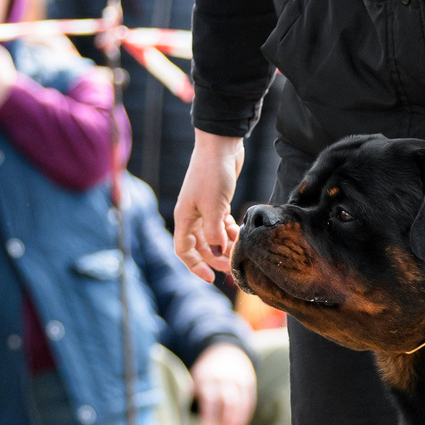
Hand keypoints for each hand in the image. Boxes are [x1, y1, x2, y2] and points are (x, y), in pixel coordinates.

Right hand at [174, 131, 245, 283]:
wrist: (220, 146)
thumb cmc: (213, 174)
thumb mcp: (213, 205)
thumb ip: (214, 231)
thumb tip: (219, 251)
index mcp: (184, 218)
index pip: (183, 250)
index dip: (195, 266)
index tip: (211, 278)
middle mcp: (192, 216)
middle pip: (201, 247)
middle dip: (216, 259)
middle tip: (233, 267)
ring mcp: (204, 209)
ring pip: (212, 236)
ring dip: (225, 245)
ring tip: (240, 250)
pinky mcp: (217, 202)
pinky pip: (221, 224)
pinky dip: (230, 231)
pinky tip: (240, 233)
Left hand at [190, 341, 257, 424]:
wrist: (226, 353)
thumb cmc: (205, 376)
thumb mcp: (195, 380)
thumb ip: (191, 397)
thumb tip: (181, 424)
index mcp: (207, 377)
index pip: (210, 395)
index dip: (209, 411)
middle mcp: (225, 378)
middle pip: (229, 400)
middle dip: (227, 419)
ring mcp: (239, 381)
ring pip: (242, 403)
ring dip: (238, 422)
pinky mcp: (249, 385)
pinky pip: (249, 403)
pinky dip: (245, 418)